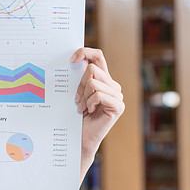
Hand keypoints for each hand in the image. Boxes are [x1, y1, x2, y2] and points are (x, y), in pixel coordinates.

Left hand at [71, 47, 124, 177]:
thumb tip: (73, 60)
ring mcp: (118, 96)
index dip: (86, 52)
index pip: (98, 56)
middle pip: (93, 69)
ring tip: (82, 107)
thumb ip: (79, 78)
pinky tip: (89, 111)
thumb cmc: (77, 116)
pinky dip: (90, 102)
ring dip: (84, 96)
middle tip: (76, 99)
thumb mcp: (77, 93)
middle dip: (80, 84)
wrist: (80, 138)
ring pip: (94, 82)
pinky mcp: (118, 106)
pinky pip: (99, 95)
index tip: (72, 59)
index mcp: (104, 79)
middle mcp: (113, 85)